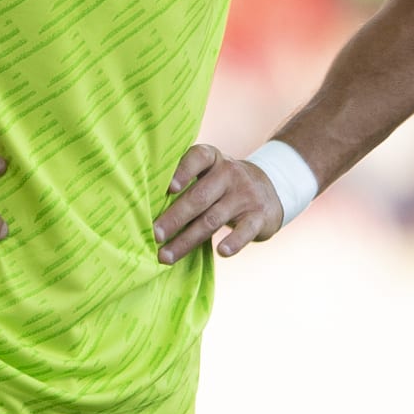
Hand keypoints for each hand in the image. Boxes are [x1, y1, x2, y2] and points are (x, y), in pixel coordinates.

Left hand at [152, 143, 282, 264]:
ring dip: (187, 240)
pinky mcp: (259, 216)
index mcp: (214, 159)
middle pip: (199, 196)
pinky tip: (221, 252)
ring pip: (213, 219)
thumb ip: (186, 181)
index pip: (198, 158)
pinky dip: (234, 241)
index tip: (169, 188)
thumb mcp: (210, 172)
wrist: (271, 188)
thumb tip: (142, 204)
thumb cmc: (223, 184)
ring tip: (166, 256)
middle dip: (174, 218)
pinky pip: (245, 230)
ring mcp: (246, 195)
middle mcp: (230, 173)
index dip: (184, 171)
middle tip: (154, 235)